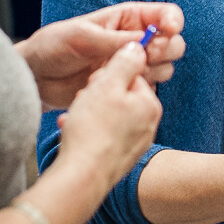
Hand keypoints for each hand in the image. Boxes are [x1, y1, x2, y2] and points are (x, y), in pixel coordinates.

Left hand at [17, 2, 184, 109]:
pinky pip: (149, 89)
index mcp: (128, 19)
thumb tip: (144, 40)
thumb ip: (113, 39)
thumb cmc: (54, 46)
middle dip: (165, 49)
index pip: (165, 14)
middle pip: (173, 43)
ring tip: (122, 74)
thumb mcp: (82, 36)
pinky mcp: (127, 85)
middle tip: (145, 56)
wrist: (38, 77)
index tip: (169, 30)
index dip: (172, 21)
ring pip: (165, 67)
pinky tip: (117, 88)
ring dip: (152, 72)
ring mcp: (132, 65)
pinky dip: (140, 89)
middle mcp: (136, 40)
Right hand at [49, 40, 163, 193]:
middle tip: (82, 103)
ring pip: (108, 116)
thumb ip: (125, 61)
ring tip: (75, 120)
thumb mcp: (107, 84)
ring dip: (88, 114)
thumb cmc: (93, 129)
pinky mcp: (119, 159)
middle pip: (119, 96)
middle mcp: (148, 125)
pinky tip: (73, 134)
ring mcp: (135, 144)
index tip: (92, 85)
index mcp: (150, 104)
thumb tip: (137, 46)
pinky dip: (88, 132)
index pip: (130, 75)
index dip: (106, 76)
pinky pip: (102, 136)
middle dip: (96, 96)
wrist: (82, 176)